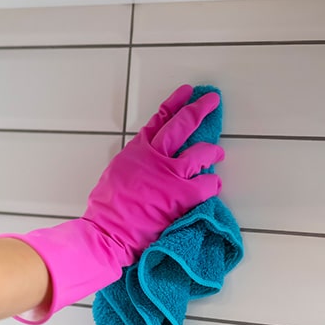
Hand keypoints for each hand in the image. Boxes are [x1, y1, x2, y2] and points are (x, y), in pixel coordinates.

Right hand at [0, 84, 223, 323]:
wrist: (108, 233)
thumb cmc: (107, 211)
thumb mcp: (116, 175)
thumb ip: (134, 164)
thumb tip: (145, 163)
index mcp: (137, 151)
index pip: (158, 121)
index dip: (174, 104)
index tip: (187, 92)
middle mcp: (155, 157)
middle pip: (182, 125)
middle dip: (199, 109)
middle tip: (211, 101)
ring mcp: (170, 174)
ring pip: (201, 153)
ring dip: (212, 152)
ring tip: (217, 153)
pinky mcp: (183, 195)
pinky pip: (208, 183)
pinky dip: (212, 184)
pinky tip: (212, 186)